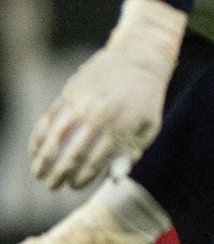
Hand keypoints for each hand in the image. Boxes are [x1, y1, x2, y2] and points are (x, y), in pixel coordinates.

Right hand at [30, 0, 185, 190]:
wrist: (139, 57)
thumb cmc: (146, 97)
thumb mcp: (149, 126)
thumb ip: (132, 153)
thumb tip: (114, 178)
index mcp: (120, 128)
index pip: (93, 163)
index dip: (80, 180)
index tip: (74, 187)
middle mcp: (99, 118)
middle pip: (71, 156)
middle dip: (58, 176)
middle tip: (52, 186)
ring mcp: (81, 104)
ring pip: (54, 140)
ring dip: (42, 161)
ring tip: (38, 175)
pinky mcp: (68, 93)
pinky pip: (47, 120)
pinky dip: (38, 137)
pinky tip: (34, 151)